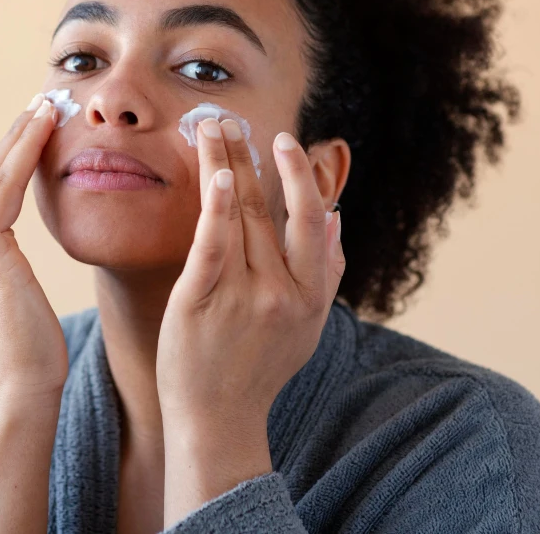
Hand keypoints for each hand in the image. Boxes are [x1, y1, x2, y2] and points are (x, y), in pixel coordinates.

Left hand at [156, 117, 344, 523]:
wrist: (218, 419)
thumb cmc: (260, 369)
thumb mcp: (308, 326)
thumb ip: (328, 273)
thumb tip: (339, 218)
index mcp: (310, 295)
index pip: (313, 221)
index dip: (300, 177)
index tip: (283, 143)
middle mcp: (282, 292)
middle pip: (270, 209)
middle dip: (253, 158)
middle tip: (236, 120)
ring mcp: (242, 296)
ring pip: (239, 216)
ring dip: (224, 164)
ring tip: (209, 128)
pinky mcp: (200, 302)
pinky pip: (211, 245)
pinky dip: (217, 207)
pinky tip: (217, 175)